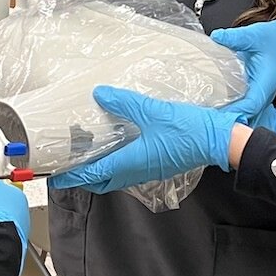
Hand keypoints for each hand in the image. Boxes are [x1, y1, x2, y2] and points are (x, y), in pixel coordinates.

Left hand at [49, 87, 244, 195]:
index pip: (93, 174)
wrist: (220, 141)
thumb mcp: (153, 111)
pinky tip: (119, 145)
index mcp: (131, 162)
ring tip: (89, 153)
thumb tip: (100, 94)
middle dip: (84, 177)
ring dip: (100, 169)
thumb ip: (125, 103)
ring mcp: (149, 170)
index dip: (72, 176)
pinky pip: (131, 169)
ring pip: (117, 176)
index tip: (55, 176)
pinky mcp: (159, 164)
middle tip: (69, 165)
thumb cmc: (189, 130)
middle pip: (102, 181)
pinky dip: (117, 162)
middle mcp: (137, 171)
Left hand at [210, 20, 275, 123]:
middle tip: (203, 118)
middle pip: (245, 115)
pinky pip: (239, 107)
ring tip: (203, 116)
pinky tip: (209, 107)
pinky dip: (226, 109)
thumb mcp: (256, 34)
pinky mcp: (250, 94)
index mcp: (266, 83)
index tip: (216, 114)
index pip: (250, 105)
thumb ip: (237, 37)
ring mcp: (257, 96)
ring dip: (225, 116)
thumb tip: (218, 37)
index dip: (234, 111)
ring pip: (242, 114)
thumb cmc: (274, 40)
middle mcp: (262, 94)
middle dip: (226, 119)